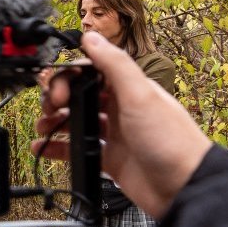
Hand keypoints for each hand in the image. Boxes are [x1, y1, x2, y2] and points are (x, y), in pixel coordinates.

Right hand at [33, 32, 209, 218]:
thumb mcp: (141, 96)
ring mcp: (115, 134)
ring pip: (76, 120)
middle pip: (79, 95)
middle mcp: (121, 108)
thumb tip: (92, 37)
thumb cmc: (171, 141)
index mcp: (129, 89)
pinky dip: (57, 148)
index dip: (69, 76)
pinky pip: (77, 148)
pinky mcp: (110, 159)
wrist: (184, 189)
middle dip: (58, 98)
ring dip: (55, 121)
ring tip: (43, 128)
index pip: (90, 71)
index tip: (58, 88)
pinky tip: (43, 148)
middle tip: (49, 108)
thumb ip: (115, 65)